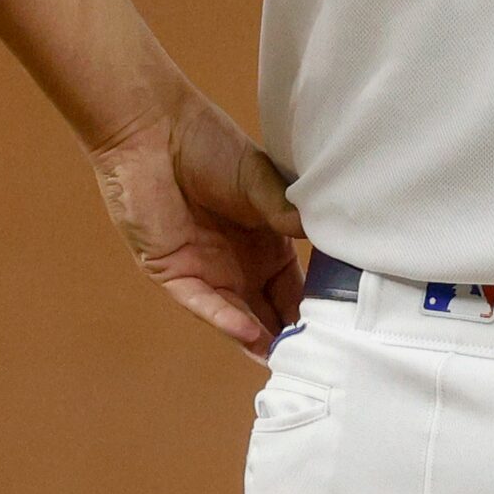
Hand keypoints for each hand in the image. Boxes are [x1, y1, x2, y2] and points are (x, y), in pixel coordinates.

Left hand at [86, 96, 306, 362]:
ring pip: (238, 315)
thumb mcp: (260, 179)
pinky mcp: (174, 273)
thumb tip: (319, 231)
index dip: (313, 306)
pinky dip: (225, 319)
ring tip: (285, 361)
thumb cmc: (210, 147)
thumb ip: (285, 210)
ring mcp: (207, 272)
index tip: (340, 327)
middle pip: (268, 309)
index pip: (294, 286)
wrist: (153, 133)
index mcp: (266, 242)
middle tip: (317, 358)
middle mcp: (239, 264)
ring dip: (259, 339)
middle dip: (288, 334)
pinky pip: (203, 304)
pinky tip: (249, 333)